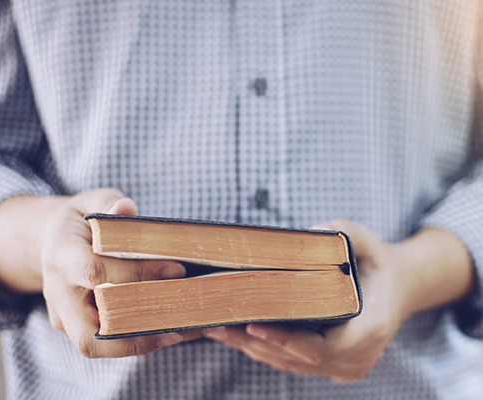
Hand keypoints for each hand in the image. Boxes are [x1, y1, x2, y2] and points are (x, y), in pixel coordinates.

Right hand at [0, 189, 202, 357]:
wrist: (52, 242)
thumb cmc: (79, 221)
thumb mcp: (90, 201)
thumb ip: (108, 202)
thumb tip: (126, 209)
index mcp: (60, 256)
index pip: (95, 272)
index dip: (137, 274)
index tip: (178, 269)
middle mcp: (58, 293)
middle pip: (88, 331)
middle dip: (137, 328)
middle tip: (183, 318)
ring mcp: (64, 316)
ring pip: (97, 345)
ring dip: (142, 342)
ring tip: (184, 329)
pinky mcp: (78, 327)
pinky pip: (107, 342)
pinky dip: (140, 339)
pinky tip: (175, 328)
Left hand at [205, 219, 473, 380]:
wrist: (399, 287)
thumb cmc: (379, 264)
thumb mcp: (369, 242)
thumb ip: (346, 233)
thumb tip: (311, 231)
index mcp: (371, 329)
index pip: (322, 346)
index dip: (286, 340)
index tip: (253, 326)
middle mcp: (358, 356)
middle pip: (298, 358)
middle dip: (257, 342)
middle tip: (219, 324)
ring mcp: (345, 366)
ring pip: (291, 364)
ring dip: (253, 348)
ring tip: (218, 328)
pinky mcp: (332, 365)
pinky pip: (293, 362)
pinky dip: (265, 350)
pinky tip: (237, 333)